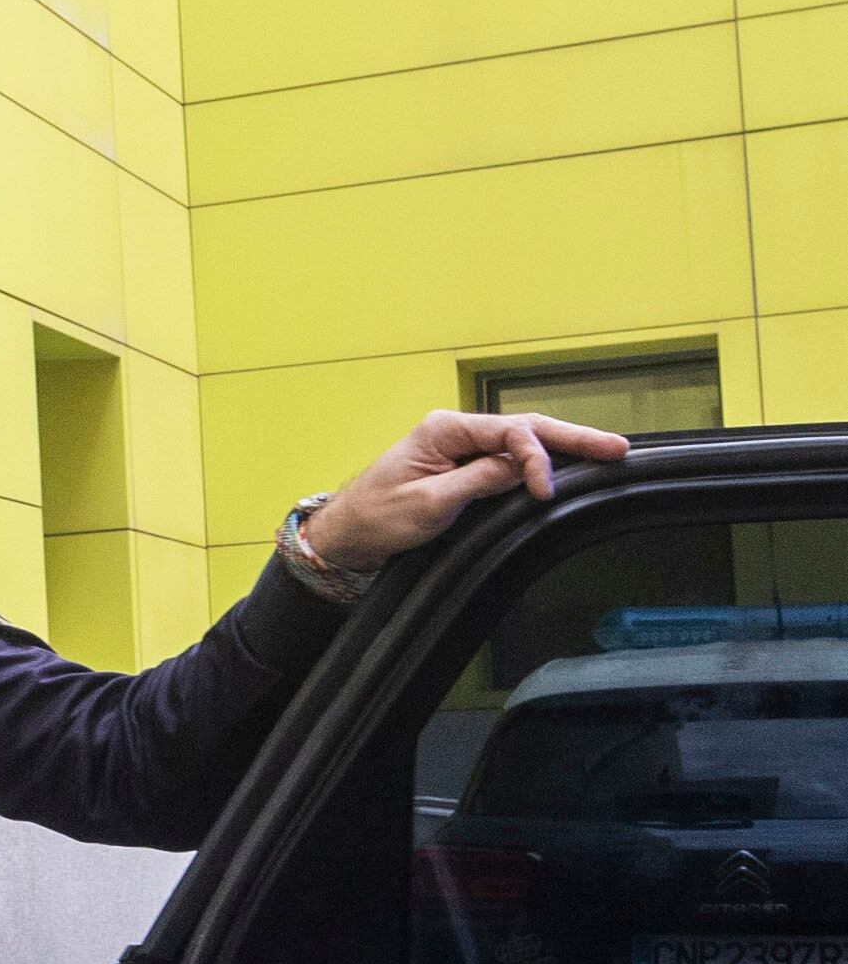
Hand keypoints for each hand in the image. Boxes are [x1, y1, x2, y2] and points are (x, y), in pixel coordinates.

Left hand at [304, 410, 628, 575]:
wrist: (347, 535)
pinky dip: (537, 463)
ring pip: (520, 442)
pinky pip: (507, 459)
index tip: (544, 492)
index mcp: (444, 430)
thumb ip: (478, 482)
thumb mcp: (429, 504)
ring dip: (560, 448)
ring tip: (605, 452)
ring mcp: (460, 448)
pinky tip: (566, 466)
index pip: (508, 431)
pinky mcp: (462, 467)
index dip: (535, 458)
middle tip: (616, 448)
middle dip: (570, 438)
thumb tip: (522, 469)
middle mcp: (455, 431)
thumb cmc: (376, 518)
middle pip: (523, 428)